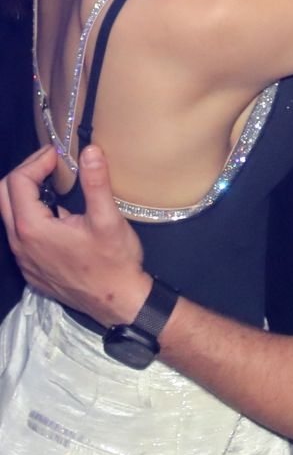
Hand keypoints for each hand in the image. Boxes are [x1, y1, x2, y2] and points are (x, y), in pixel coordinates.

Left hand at [0, 144, 148, 325]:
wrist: (119, 303)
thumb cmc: (114, 263)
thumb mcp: (107, 219)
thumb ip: (95, 183)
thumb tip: (90, 151)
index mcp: (33, 228)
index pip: (18, 181)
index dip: (37, 161)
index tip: (59, 155)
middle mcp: (20, 245)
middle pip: (4, 195)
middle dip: (26, 173)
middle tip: (51, 164)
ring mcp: (23, 260)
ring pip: (10, 216)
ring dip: (26, 195)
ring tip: (55, 186)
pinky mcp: (31, 270)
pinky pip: (19, 236)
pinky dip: (31, 216)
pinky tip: (57, 216)